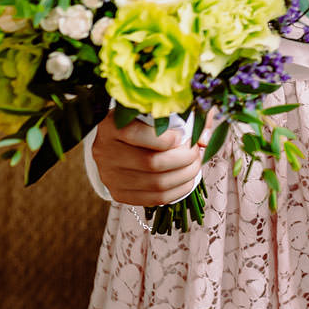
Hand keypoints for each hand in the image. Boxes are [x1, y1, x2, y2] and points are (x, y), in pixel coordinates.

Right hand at [90, 112, 205, 206]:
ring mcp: (109, 175)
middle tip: (196, 152)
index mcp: (111, 126)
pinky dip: (177, 191)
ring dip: (184, 176)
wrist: (119, 139)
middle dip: (184, 159)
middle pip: (151, 163)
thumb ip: (187, 115)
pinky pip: (153, 199)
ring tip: (195, 165)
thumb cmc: (145, 120)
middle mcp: (105, 152)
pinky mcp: (118, 193)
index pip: (137, 134)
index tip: (183, 136)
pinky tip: (187, 180)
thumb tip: (204, 139)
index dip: (167, 138)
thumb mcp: (161, 110)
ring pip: (155, 184)